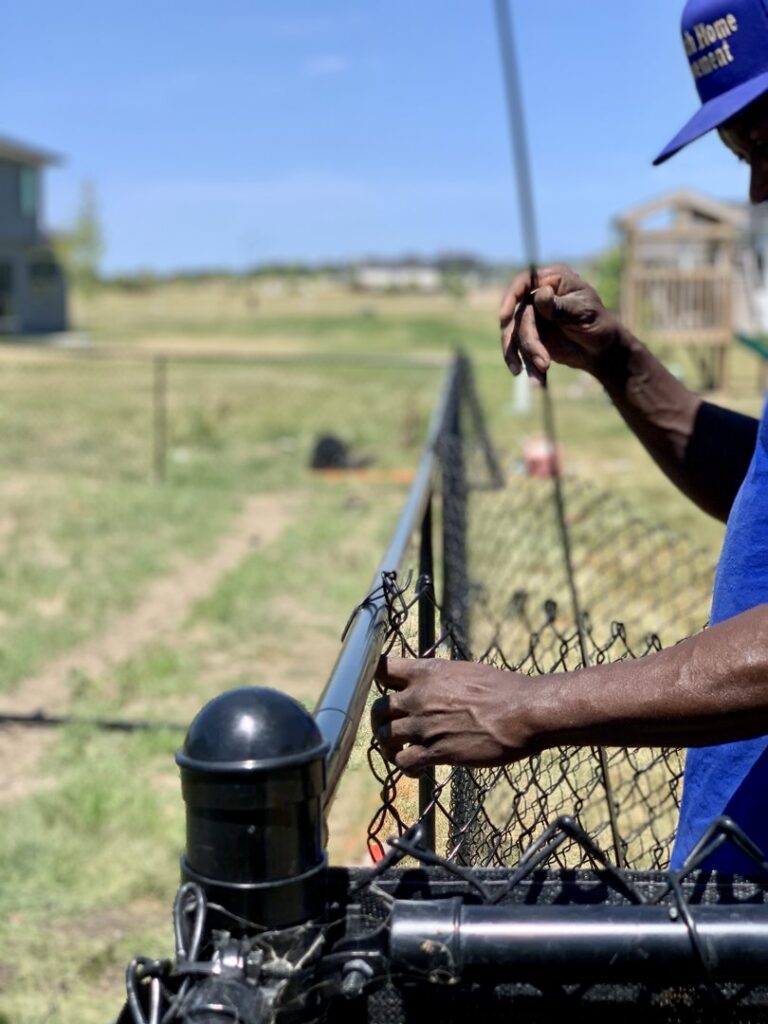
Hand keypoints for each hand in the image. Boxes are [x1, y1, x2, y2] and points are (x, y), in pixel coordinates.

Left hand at [371, 656, 538, 775]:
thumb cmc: (502, 690)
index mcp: (426, 672)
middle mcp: (418, 697)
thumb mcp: (463, 672)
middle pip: (377, 709)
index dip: (375, 680)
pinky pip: (403, 762)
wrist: (522, 713)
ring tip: (400, 750)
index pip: (381, 668)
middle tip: (391, 727)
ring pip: (385, 737)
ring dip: (390, 745)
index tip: (382, 689)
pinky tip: (415, 768)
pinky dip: (404, 767)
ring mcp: (423, 725)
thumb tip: (430, 685)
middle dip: (381, 720)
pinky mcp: (435, 751)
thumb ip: (438, 679)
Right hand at [499, 264, 623, 379]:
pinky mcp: (531, 337)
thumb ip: (559, 306)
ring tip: (541, 373)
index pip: (523, 282)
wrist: (601, 350)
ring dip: (526, 357)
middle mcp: (538, 296)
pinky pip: (519, 350)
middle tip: (544, 363)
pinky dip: (527, 365)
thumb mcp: (582, 312)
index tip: (504, 317)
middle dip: (529, 343)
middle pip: (518, 317)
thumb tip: (540, 294)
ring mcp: (533, 317)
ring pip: (515, 336)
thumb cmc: (598, 323)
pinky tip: (537, 380)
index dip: (510, 297)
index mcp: (552, 280)